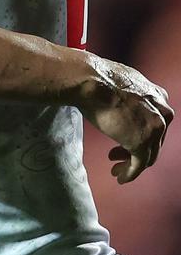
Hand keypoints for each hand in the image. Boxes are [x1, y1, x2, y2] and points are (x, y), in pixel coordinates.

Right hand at [76, 53, 172, 183]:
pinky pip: (138, 166)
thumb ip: (131, 95)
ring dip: (130, 164)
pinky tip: (119, 177)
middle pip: (154, 140)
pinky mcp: (142, 143)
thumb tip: (123, 102)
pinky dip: (129, 173)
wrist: (90, 80)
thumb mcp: (123, 82)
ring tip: (115, 169)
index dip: (140, 133)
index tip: (124, 138)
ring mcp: (155, 129)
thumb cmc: (98, 77)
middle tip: (114, 154)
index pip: (155, 123)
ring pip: (148, 155)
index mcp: (159, 96)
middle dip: (134, 149)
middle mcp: (162, 112)